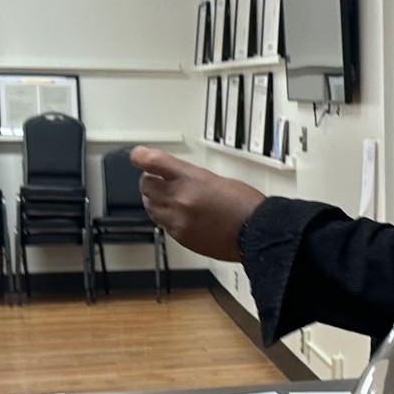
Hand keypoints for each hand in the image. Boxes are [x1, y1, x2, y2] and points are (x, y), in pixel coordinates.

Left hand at [130, 147, 265, 260]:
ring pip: (150, 207)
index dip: (140, 157)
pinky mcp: (180, 237)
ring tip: (169, 201)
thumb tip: (177, 180)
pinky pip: (163, 225)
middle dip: (150, 182)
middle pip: (145, 185)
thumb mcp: (217, 179)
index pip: (152, 162)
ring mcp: (178, 219)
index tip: (137, 156)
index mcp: (190, 178)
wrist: (255, 232)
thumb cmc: (244, 206)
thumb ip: (191, 179)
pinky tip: (181, 217)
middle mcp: (179, 198)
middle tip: (157, 181)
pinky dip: (167, 219)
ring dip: (155, 201)